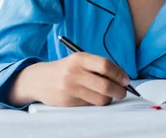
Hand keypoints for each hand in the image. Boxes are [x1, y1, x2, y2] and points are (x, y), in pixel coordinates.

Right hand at [9, 52, 129, 106]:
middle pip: (105, 85)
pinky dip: (95, 102)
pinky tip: (91, 97)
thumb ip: (99, 66)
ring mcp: (70, 89)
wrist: (39, 79)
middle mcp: (74, 73)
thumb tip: (122, 79)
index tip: (126, 80)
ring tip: (108, 95)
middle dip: (119, 91)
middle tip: (123, 92)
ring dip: (109, 99)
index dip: (119, 74)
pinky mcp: (67, 102)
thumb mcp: (80, 61)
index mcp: (80, 59)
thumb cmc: (66, 69)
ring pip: (100, 99)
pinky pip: (90, 105)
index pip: (105, 66)